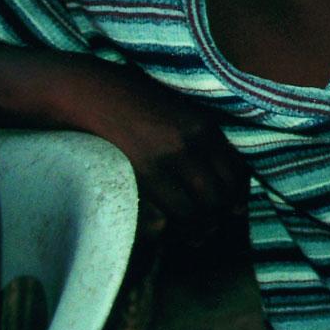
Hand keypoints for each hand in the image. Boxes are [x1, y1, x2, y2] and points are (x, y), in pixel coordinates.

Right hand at [0, 47, 247, 236]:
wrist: (90, 93)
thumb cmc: (133, 102)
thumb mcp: (178, 111)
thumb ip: (200, 136)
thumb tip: (219, 168)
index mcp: (205, 126)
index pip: (237, 171)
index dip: (239, 195)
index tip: (235, 208)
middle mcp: (192, 143)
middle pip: (221, 193)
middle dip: (221, 216)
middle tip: (215, 228)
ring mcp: (167, 159)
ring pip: (197, 208)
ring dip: (201, 228)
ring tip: (198, 236)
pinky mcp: (141, 172)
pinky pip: (170, 210)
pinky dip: (177, 225)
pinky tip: (174, 230)